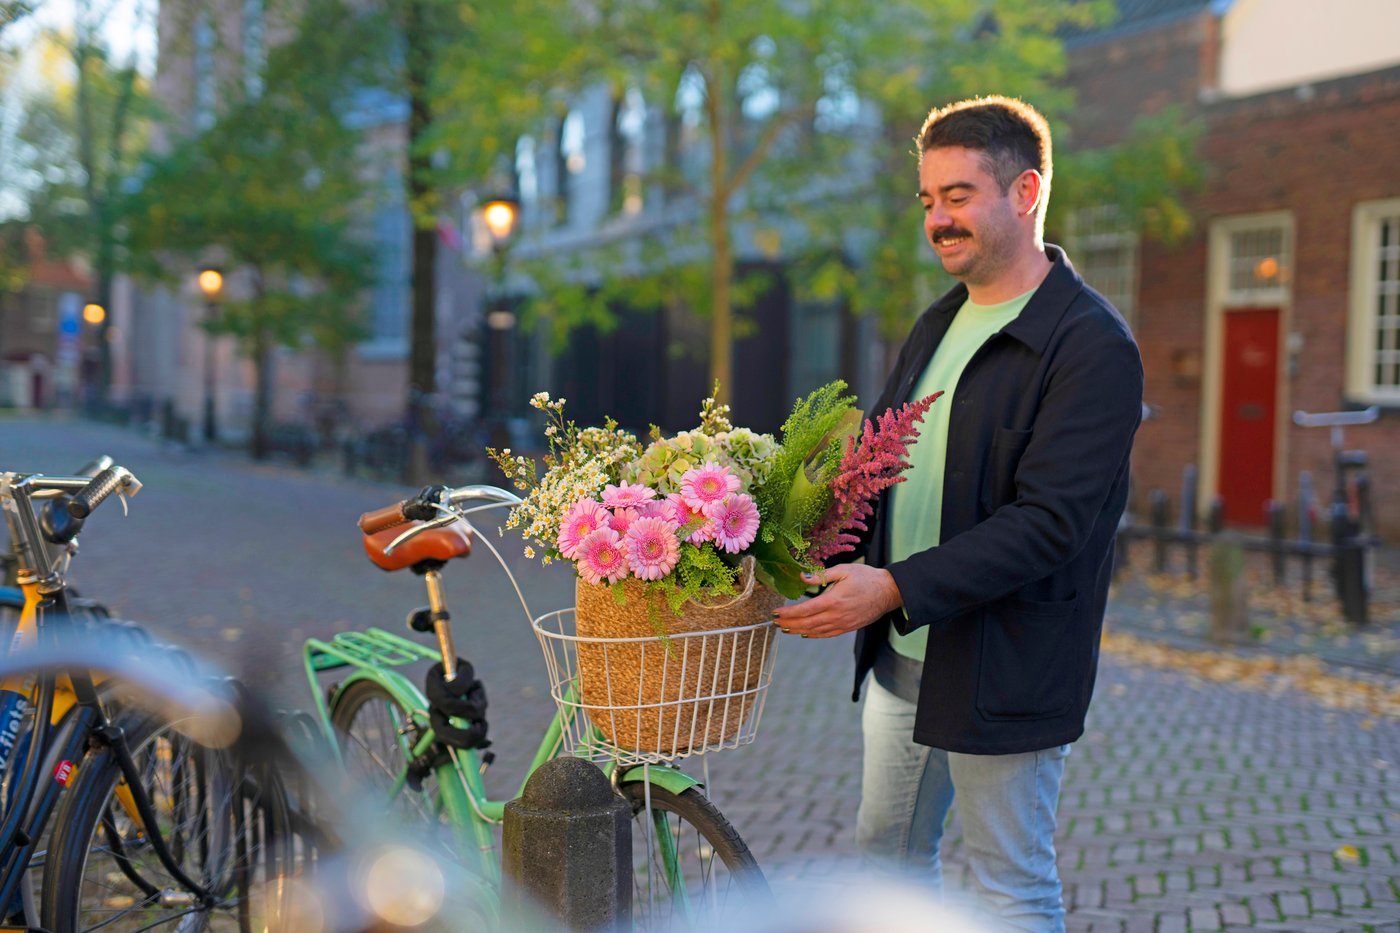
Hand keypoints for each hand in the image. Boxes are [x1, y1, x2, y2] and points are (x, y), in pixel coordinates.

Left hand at [772, 564, 902, 638]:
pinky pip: (827, 635)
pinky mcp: (848, 628)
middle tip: (774, 622)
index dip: (788, 613)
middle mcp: (836, 616)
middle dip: (788, 623)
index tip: (775, 613)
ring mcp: (842, 624)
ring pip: (815, 631)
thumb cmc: (866, 577)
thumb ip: (821, 575)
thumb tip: (801, 576)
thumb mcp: (843, 570)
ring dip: (798, 631)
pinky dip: (813, 635)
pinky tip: (804, 633)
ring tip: (785, 629)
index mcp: (833, 600)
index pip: (804, 610)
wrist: (888, 592)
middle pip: (806, 623)